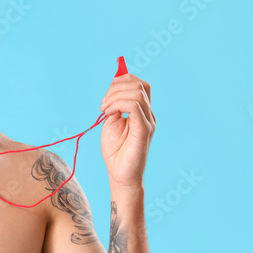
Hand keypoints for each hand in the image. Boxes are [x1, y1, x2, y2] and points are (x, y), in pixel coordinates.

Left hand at [98, 73, 154, 188]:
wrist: (120, 174)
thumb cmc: (116, 152)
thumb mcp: (111, 123)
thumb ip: (114, 107)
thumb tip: (112, 91)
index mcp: (142, 112)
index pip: (140, 85)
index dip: (124, 79)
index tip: (108, 89)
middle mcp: (148, 115)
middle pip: (140, 86)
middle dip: (117, 87)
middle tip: (103, 103)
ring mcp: (148, 122)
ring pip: (137, 93)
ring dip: (115, 96)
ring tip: (104, 109)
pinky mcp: (144, 130)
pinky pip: (134, 106)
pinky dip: (118, 104)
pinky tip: (108, 113)